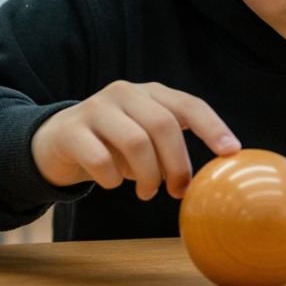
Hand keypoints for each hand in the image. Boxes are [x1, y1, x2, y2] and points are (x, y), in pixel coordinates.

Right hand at [31, 81, 239, 199]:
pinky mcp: (71, 130)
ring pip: (136, 142)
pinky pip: (100, 158)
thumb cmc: (112, 145)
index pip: (189, 105)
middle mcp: (125, 93)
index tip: (231, 152)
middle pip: (164, 125)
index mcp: (151, 94)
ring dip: (147, 175)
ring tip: (146, 192)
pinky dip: (112, 178)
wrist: (54, 143)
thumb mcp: (145, 138)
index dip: (213, 127)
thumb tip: (209, 176)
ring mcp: (95, 108)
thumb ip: (171, 146)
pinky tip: (111, 184)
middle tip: (178, 191)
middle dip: (177, 164)